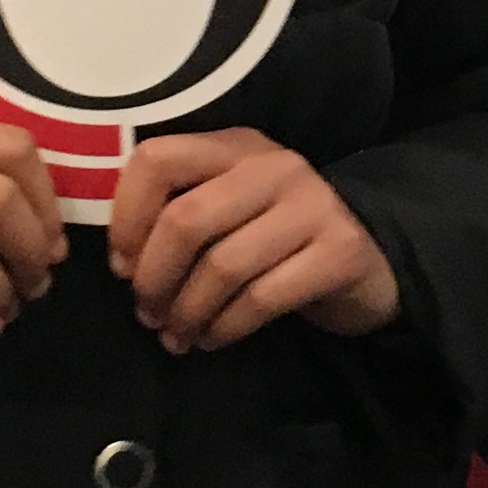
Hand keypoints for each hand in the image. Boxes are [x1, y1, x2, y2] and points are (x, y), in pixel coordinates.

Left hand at [104, 130, 401, 354]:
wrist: (366, 264)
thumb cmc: (275, 241)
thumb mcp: (228, 210)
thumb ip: (178, 213)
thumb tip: (122, 263)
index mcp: (235, 147)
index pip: (157, 160)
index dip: (126, 217)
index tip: (121, 266)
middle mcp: (275, 165)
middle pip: (186, 219)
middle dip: (154, 278)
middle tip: (147, 314)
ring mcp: (314, 205)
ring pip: (223, 266)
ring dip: (187, 312)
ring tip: (176, 335)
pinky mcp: (340, 251)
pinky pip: (261, 298)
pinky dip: (224, 328)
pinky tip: (212, 339)